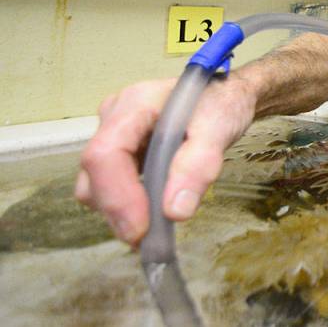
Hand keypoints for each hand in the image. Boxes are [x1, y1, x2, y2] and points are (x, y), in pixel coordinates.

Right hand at [74, 75, 257, 245]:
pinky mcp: (121, 151)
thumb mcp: (219, 128)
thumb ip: (198, 165)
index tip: (141, 229)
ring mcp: (114, 135)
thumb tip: (174, 211)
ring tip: (156, 225)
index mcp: (135, 104)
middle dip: (118, 210)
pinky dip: (127, 204)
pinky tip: (153, 210)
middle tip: (150, 237)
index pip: (106, 154)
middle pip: (94, 174)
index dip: (117, 196)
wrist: (227, 95)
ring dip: (121, 210)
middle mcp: (115, 118)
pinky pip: (110, 184)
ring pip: (96, 184)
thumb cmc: (222, 104)